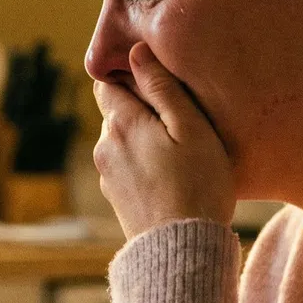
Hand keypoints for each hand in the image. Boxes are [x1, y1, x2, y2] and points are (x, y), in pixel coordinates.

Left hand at [92, 43, 235, 238]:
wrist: (183, 250)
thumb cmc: (198, 185)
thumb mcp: (191, 128)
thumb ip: (162, 87)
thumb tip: (136, 51)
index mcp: (120, 123)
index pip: (107, 83)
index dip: (131, 78)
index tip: (159, 85)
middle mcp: (104, 146)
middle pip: (116, 113)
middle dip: (141, 110)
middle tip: (181, 122)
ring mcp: (108, 176)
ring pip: (122, 141)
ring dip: (145, 140)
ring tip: (181, 155)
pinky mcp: (116, 199)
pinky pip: (128, 168)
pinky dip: (145, 166)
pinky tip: (172, 179)